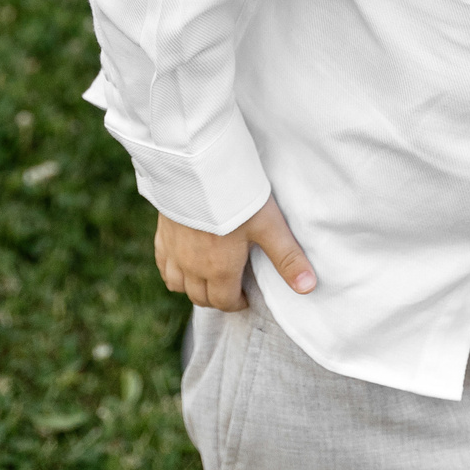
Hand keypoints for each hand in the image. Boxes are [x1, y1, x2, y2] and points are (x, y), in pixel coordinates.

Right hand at [154, 194, 317, 309]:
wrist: (195, 166)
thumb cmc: (235, 195)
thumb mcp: (268, 226)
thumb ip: (287, 259)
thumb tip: (308, 288)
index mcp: (219, 269)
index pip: (224, 302)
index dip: (238, 303)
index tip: (246, 295)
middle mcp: (192, 267)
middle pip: (200, 298)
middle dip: (217, 297)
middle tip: (232, 286)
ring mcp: (173, 251)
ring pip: (178, 285)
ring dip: (194, 287)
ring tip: (209, 276)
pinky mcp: (161, 233)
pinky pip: (162, 265)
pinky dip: (172, 270)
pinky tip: (183, 261)